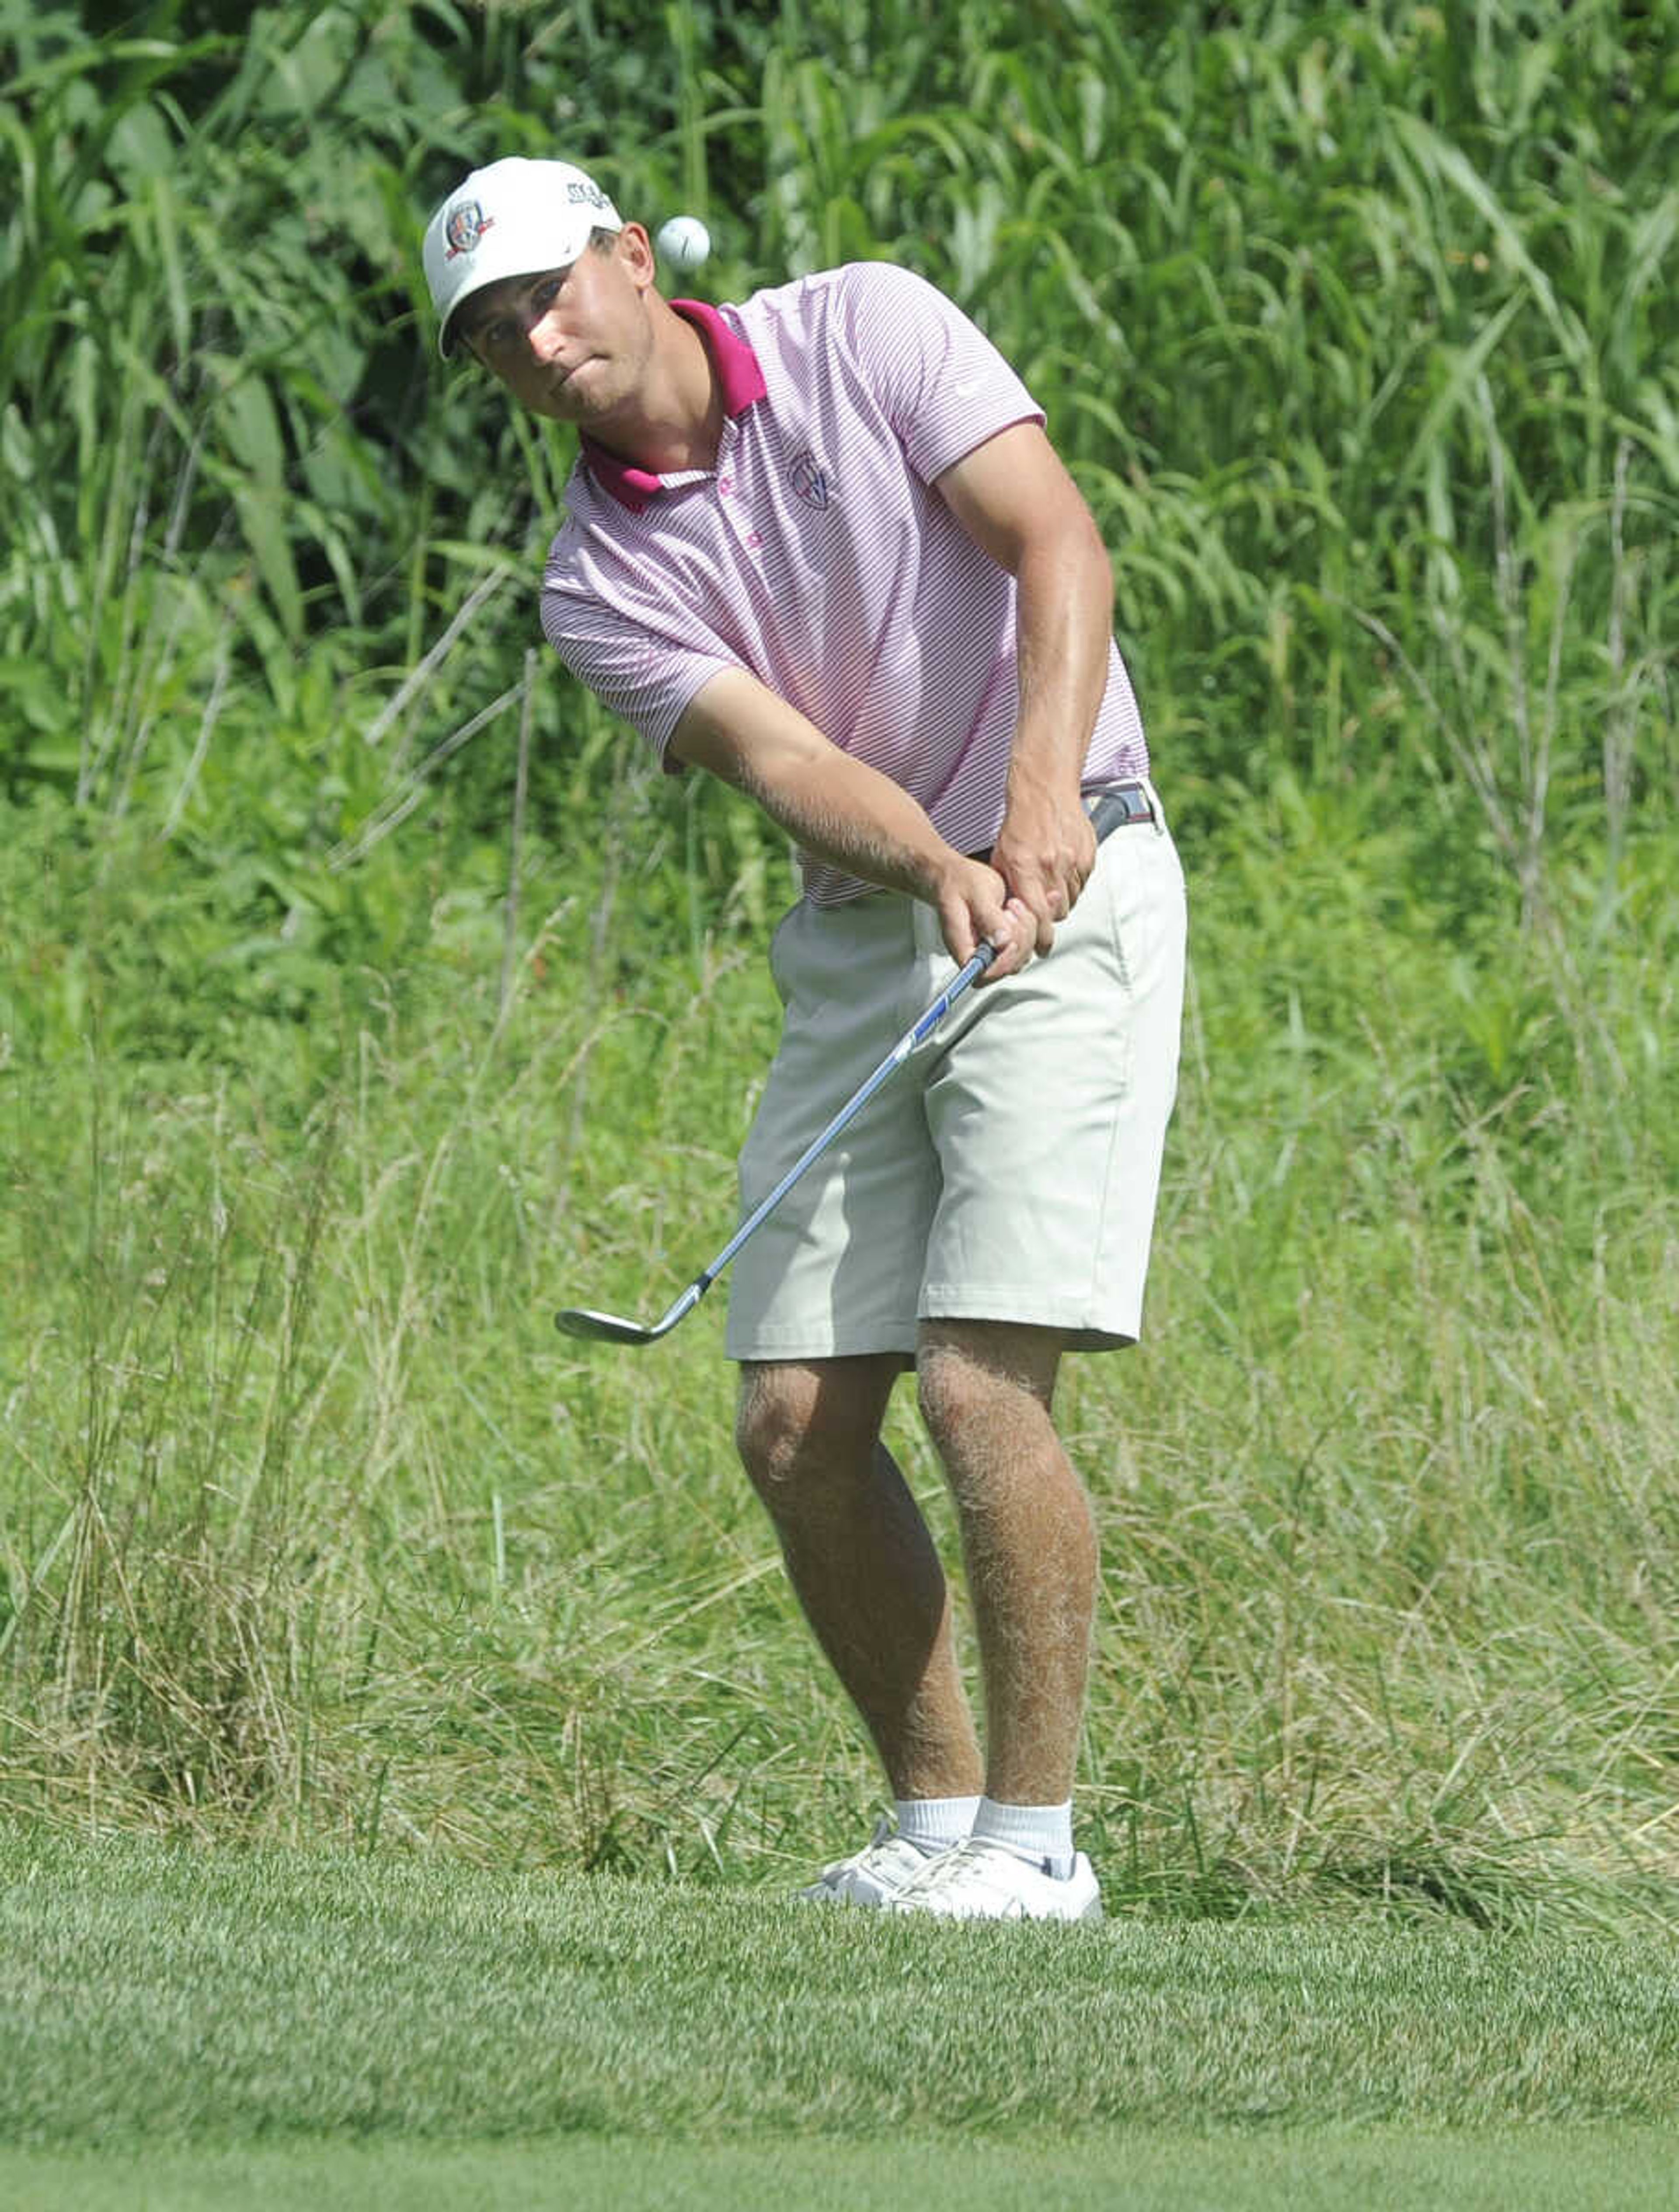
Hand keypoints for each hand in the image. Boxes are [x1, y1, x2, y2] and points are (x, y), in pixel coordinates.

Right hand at [932, 855, 1035, 983]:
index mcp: (964, 947)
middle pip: (1010, 966)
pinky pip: (1028, 941)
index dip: (1003, 961)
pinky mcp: (1006, 941)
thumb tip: (1002, 942)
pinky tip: (1037, 904)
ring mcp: (994, 949)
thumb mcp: (975, 893)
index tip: (1009, 938)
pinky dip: (1036, 922)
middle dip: (1020, 936)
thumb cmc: (959, 882)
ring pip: (1023, 954)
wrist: (955, 875)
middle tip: (1011, 907)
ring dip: (1028, 928)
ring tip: (1014, 903)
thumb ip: (988, 917)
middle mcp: (979, 954)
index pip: (984, 974)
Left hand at [990, 788, 1096, 956]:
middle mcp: (1051, 867)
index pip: (1039, 917)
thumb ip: (1009, 887)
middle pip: (1058, 912)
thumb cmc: (1019, 824)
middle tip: (1044, 910)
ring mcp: (1072, 861)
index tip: (1041, 949)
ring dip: (1062, 899)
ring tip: (1052, 884)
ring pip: (1072, 898)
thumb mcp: (1001, 856)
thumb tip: (1011, 916)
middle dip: (1051, 917)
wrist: (1045, 790)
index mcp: (1026, 869)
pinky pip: (1083, 882)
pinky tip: (1063, 870)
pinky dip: (1074, 882)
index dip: (1042, 939)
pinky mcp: (1087, 854)